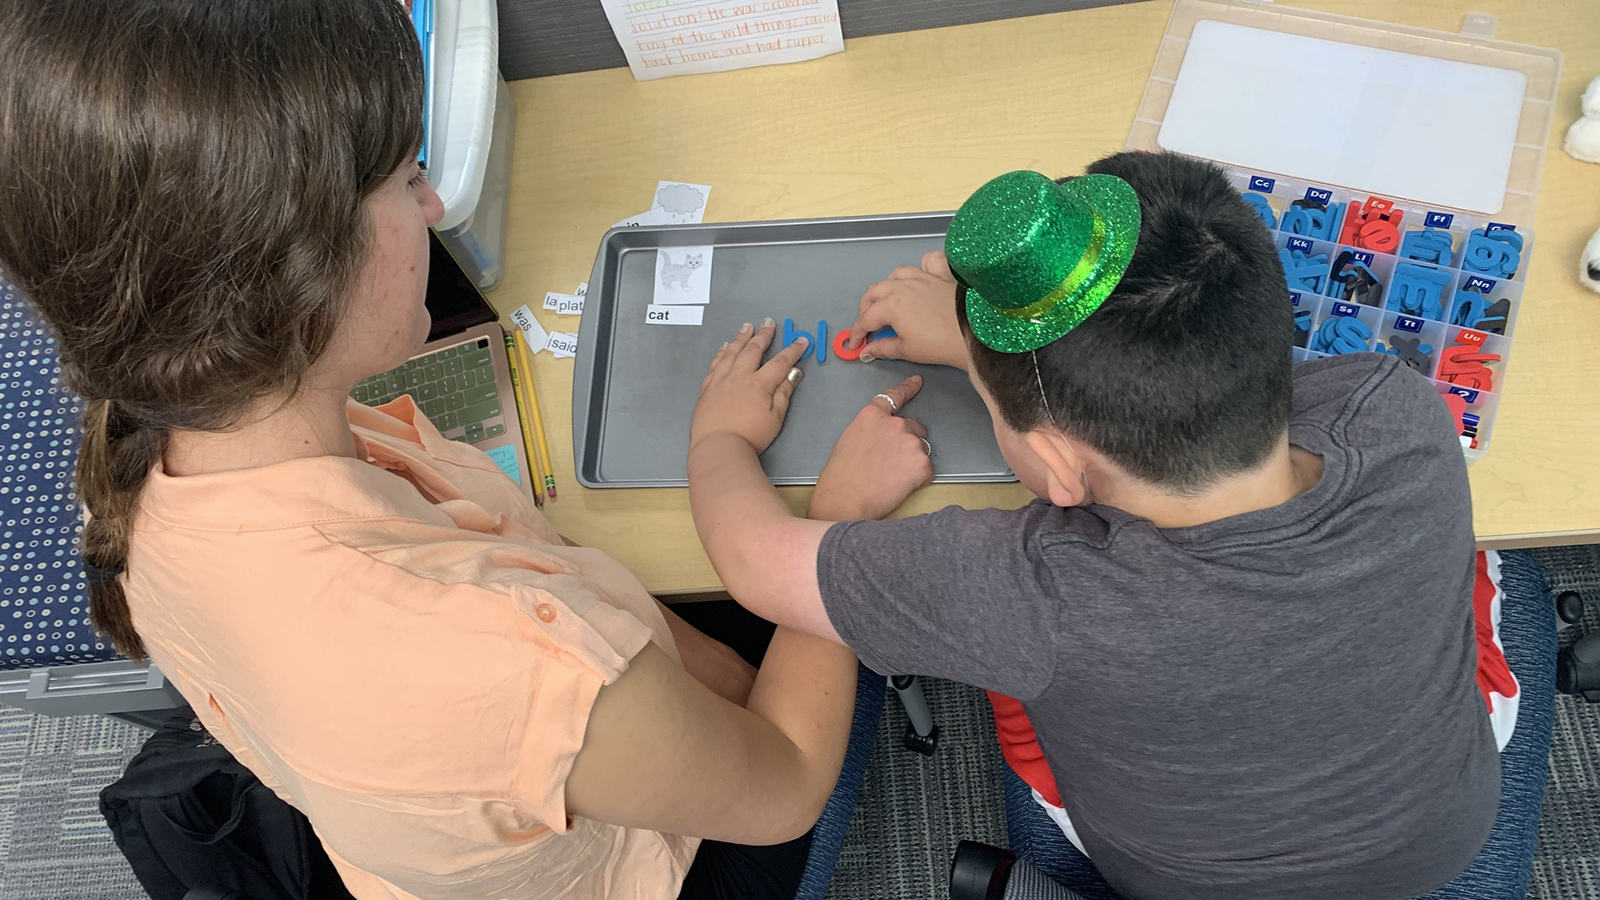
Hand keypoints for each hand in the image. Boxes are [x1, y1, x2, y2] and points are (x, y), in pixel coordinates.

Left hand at [691, 319, 809, 453]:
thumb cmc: (749, 436)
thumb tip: (794, 373)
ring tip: (746, 327)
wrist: (718, 446)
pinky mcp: (707, 388)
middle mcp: (739, 376)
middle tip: (768, 323)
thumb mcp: (775, 418)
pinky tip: (724, 348)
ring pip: (732, 352)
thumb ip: (784, 393)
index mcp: (759, 384)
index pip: (780, 362)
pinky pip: (715, 364)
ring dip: (741, 338)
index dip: (793, 350)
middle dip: (763, 335)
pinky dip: (721, 353)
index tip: (801, 341)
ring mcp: (721, 380)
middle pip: (753, 350)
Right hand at [809, 376, 933, 520]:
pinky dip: (918, 479)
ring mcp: (910, 442)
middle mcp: (895, 423)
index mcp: (872, 415)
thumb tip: (884, 437)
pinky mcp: (922, 464)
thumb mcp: (850, 439)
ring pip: (921, 450)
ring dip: (912, 461)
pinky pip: (927, 470)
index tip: (917, 382)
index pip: (894, 396)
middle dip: (908, 443)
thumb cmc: (841, 476)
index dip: (908, 388)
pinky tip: (898, 486)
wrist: (845, 499)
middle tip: (890, 463)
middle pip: (915, 428)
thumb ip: (871, 429)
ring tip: (891, 477)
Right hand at [847, 251, 969, 370]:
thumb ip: (882, 348)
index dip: (857, 333)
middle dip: (866, 309)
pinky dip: (920, 268)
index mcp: (891, 305)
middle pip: (874, 292)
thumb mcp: (907, 350)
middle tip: (867, 326)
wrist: (973, 333)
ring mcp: (922, 278)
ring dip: (886, 288)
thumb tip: (866, 351)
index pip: (865, 318)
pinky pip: (926, 263)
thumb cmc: (940, 344)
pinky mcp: (939, 276)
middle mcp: (902, 286)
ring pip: (895, 275)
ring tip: (887, 302)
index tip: (855, 344)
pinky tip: (919, 279)